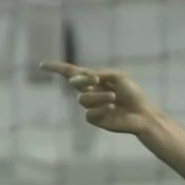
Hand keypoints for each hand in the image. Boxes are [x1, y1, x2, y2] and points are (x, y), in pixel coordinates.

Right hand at [40, 61, 160, 135]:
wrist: (142, 113)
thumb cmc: (132, 94)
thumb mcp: (117, 77)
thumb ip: (98, 74)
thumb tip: (77, 79)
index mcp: (94, 80)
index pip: (72, 73)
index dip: (57, 68)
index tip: (42, 65)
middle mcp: (90, 91)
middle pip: (74, 82)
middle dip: (83, 80)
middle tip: (96, 80)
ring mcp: (91, 106)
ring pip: (83, 99)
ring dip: (99, 97)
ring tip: (114, 98)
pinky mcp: (95, 119)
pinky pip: (89, 113)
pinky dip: (101, 109)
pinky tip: (112, 108)